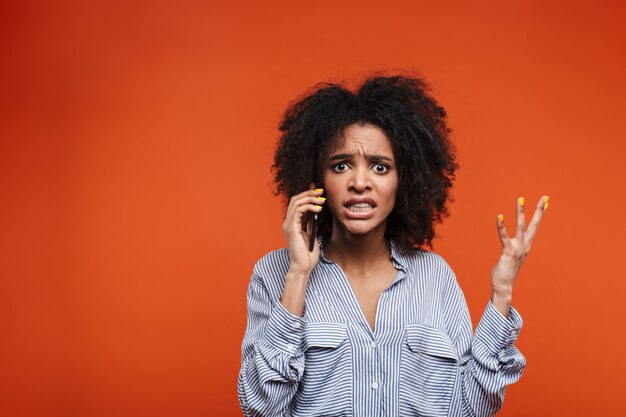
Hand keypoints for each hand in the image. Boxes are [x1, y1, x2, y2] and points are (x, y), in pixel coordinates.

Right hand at [283, 184, 325, 273]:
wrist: (303, 267)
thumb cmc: (307, 255)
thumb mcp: (311, 235)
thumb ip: (310, 224)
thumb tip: (315, 213)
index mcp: (292, 223)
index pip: (297, 203)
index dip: (307, 194)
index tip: (319, 192)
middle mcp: (288, 222)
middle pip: (295, 199)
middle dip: (309, 193)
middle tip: (321, 192)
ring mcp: (288, 225)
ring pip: (296, 202)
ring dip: (310, 198)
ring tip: (321, 200)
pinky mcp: (291, 228)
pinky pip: (298, 211)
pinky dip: (309, 207)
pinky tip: (318, 209)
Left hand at [490, 196, 548, 314]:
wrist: (504, 287)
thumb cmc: (505, 272)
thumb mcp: (511, 257)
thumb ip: (511, 249)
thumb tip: (509, 247)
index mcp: (526, 245)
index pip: (534, 227)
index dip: (540, 214)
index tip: (546, 202)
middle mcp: (524, 246)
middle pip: (534, 224)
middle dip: (539, 210)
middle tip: (544, 196)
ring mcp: (518, 248)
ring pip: (520, 227)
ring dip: (520, 212)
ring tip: (520, 199)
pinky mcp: (508, 252)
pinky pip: (504, 236)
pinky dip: (501, 226)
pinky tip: (499, 216)